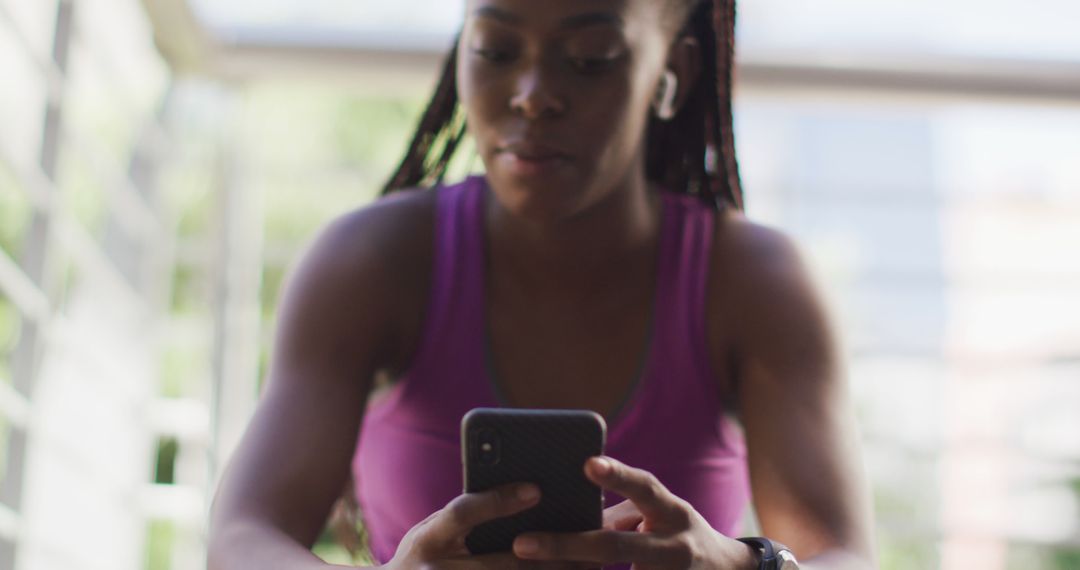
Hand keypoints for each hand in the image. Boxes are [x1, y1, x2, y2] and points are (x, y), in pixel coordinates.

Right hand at [381, 482, 590, 569]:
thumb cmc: (424, 558)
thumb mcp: (433, 533)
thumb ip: (467, 518)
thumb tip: (526, 494)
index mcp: (428, 540)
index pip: (463, 514)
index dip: (498, 501)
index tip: (536, 489)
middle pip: (500, 562)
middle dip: (546, 550)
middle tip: (584, 535)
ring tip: (588, 562)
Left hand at [511, 457, 760, 568]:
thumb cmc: (678, 534)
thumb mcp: (660, 515)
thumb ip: (620, 511)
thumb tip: (569, 507)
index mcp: (673, 512)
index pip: (645, 488)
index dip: (617, 476)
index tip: (587, 463)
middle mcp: (675, 546)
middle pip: (616, 547)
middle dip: (567, 546)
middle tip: (522, 543)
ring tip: (528, 569)